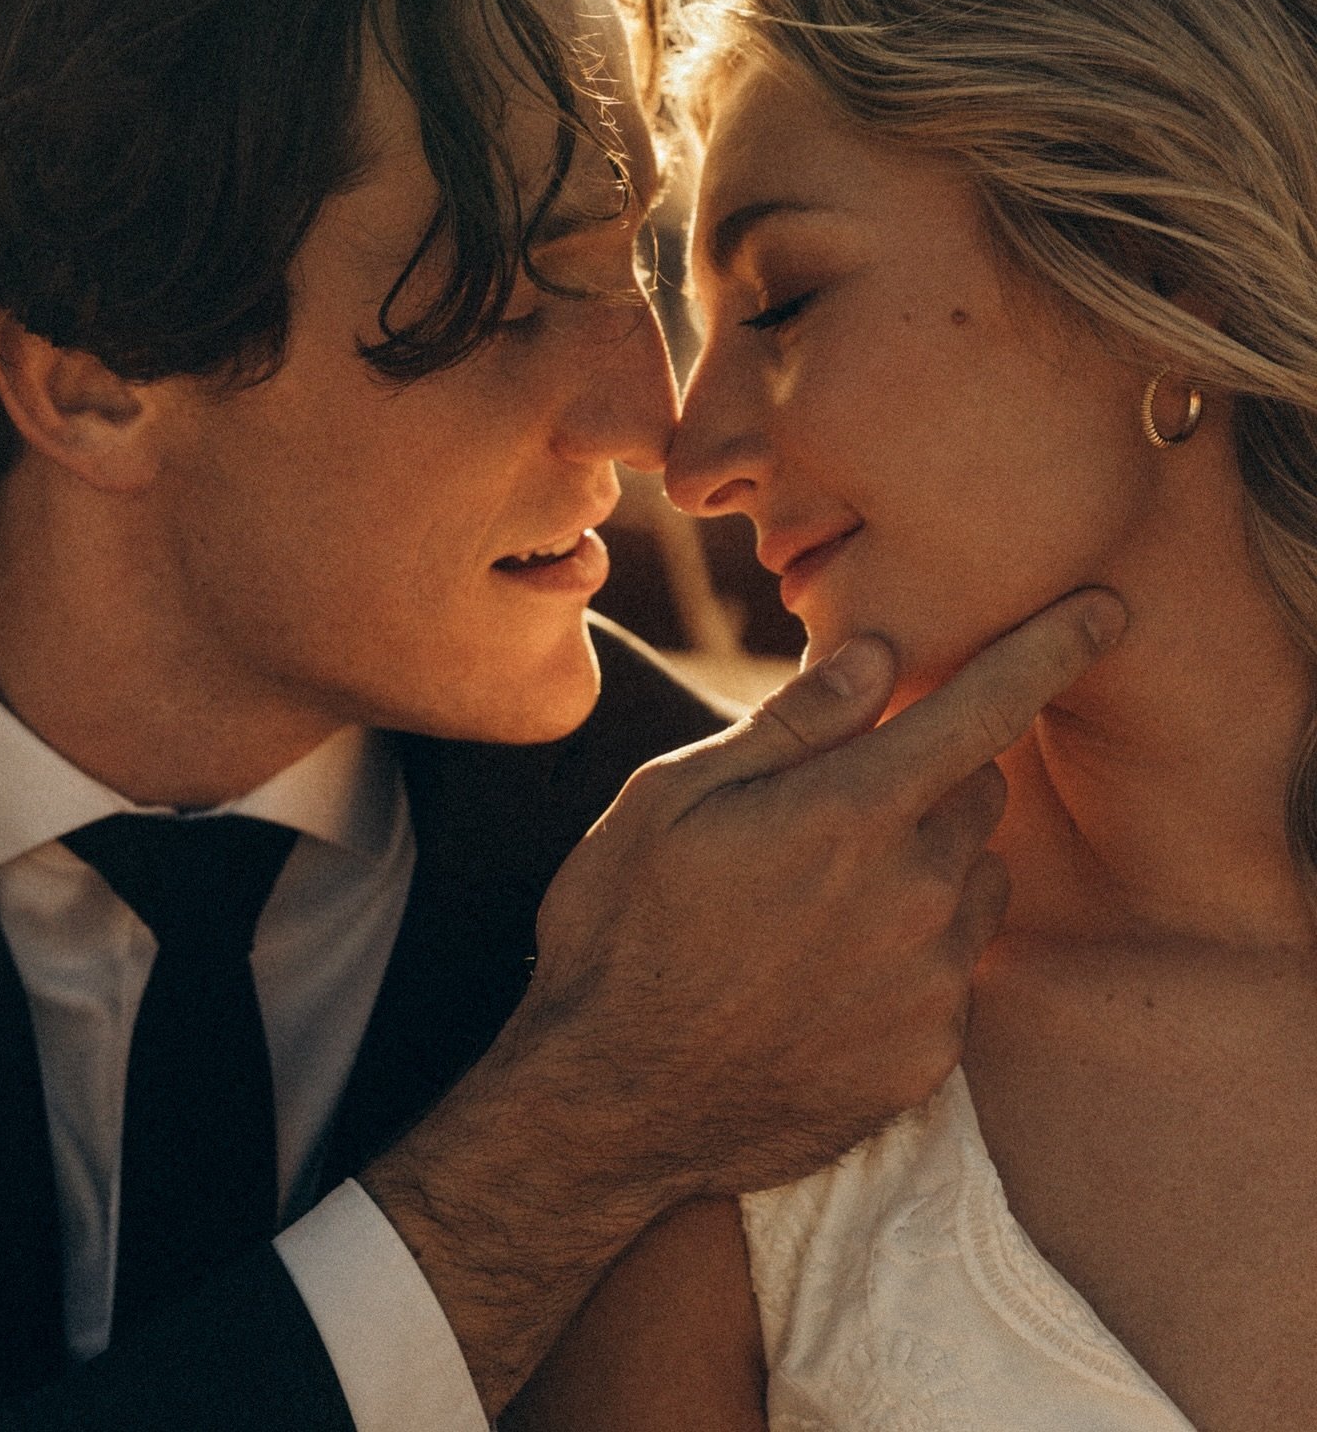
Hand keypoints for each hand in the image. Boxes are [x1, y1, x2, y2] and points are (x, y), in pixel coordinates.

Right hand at [364, 586, 1124, 1413]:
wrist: (608, 1105)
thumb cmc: (623, 928)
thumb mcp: (670, 797)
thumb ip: (790, 724)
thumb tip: (876, 656)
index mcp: (852, 811)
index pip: (987, 707)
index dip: (1053, 647)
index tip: (1107, 609)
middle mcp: (915, 893)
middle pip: (982, 793)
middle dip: (933, 775)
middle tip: (840, 805)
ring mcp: (931, 984)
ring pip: (978, 882)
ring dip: (932, 866)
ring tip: (825, 900)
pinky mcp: (930, 1057)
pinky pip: (957, 973)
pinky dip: (917, 954)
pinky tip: (828, 977)